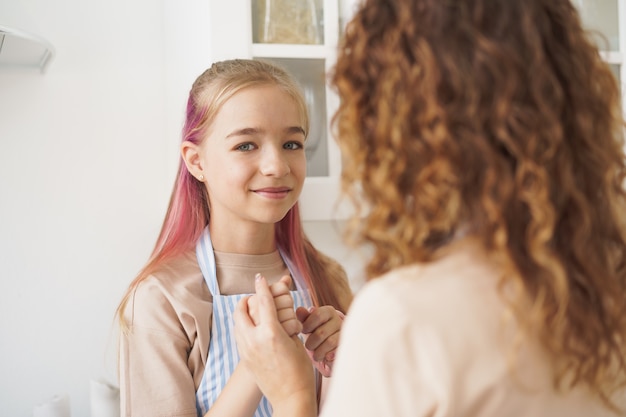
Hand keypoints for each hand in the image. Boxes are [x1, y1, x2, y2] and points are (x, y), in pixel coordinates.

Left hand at [234, 276, 316, 416]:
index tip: (260, 276)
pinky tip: (254, 328)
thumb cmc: (300, 370)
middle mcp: (254, 339)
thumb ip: (285, 324)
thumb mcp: (296, 342)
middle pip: (241, 310)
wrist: (290, 397)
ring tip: (253, 311)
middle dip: (246, 299)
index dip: (262, 286)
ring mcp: (246, 350)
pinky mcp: (245, 359)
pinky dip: (244, 327)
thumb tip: (280, 312)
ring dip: (243, 313)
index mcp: (271, 333)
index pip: (263, 301)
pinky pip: (239, 336)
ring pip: (237, 323)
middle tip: (254, 296)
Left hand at [296, 306, 344, 376]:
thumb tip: (299, 309)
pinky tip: (325, 357)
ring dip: (319, 352)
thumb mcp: (308, 326)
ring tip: (316, 354)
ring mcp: (345, 333)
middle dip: (311, 343)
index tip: (304, 332)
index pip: (317, 315)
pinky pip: (336, 352)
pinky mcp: (348, 346)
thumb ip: (303, 318)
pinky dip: (328, 357)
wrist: (329, 351)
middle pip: (321, 332)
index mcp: (328, 312)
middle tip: (309, 346)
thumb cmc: (316, 335)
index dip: (307, 326)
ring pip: (329, 342)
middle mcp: (339, 320)